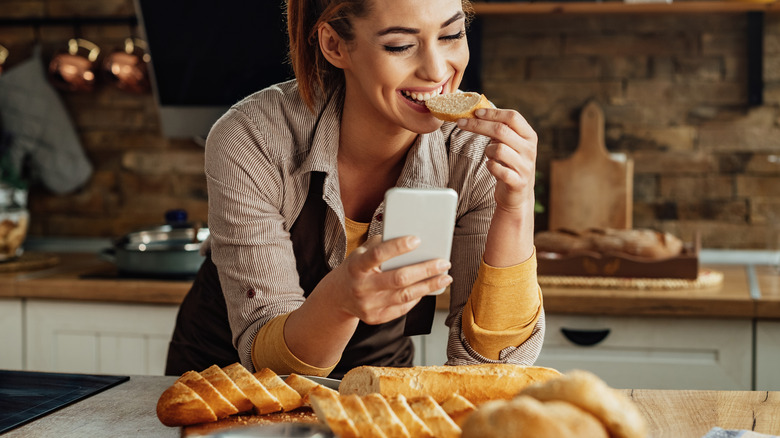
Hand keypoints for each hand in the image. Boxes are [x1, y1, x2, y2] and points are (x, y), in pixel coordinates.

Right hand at [323, 235, 451, 324]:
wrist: (338, 296)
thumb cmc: (357, 267)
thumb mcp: (362, 252)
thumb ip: (382, 244)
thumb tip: (413, 239)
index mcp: (356, 265)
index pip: (378, 254)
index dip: (398, 247)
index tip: (418, 240)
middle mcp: (360, 287)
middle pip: (398, 279)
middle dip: (424, 270)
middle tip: (444, 262)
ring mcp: (367, 305)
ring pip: (405, 296)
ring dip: (428, 286)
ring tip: (445, 277)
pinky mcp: (375, 318)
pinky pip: (402, 308)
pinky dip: (418, 297)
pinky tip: (429, 288)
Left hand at [457, 107, 537, 212]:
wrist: (518, 195)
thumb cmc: (510, 164)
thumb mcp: (510, 144)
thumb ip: (501, 129)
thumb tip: (479, 110)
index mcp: (529, 136)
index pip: (512, 117)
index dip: (493, 113)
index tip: (475, 112)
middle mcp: (529, 149)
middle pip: (501, 130)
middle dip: (478, 125)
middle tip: (461, 123)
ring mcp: (525, 166)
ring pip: (498, 149)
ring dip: (487, 150)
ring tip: (489, 155)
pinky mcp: (517, 181)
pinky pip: (497, 168)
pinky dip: (490, 166)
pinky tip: (491, 166)